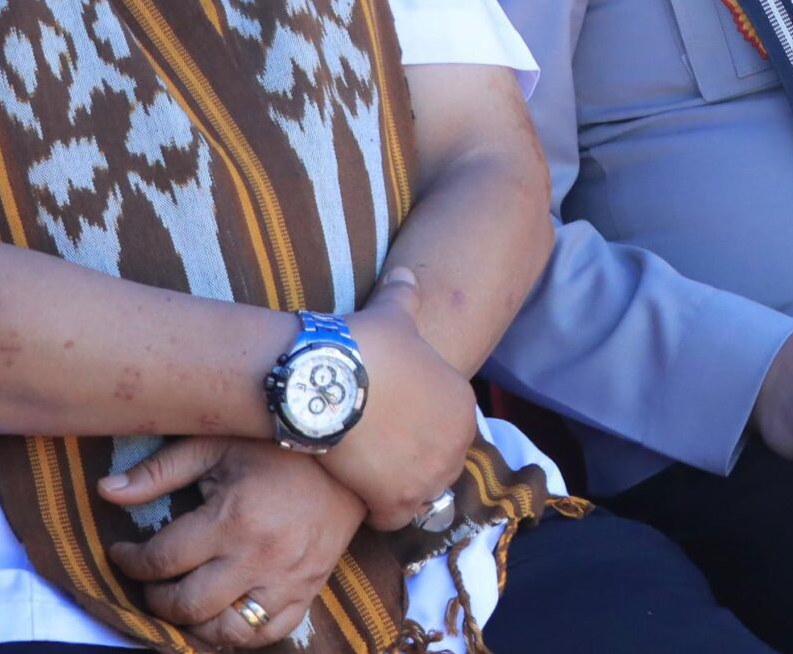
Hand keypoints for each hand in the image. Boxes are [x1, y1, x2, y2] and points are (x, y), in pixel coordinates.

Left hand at [102, 437, 362, 647]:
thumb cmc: (275, 444)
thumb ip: (159, 471)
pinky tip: (221, 613)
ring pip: (225, 630)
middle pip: (187, 604)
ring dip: (193, 623)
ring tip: (183, 599)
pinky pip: (267, 633)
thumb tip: (105, 491)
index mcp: (232, 519)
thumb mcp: (216, 444)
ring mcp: (287, 578)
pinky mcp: (309, 588)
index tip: (123, 552)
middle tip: (152, 579)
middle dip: (156, 598)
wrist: (350, 450)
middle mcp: (259, 557)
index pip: (162, 560)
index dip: (130, 561)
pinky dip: (237, 634)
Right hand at [317, 268, 478, 530]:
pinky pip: (396, 520)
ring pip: (422, 495)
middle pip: (439, 464)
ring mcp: (431, 475)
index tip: (394, 427)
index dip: (421, 430)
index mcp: (463, 403)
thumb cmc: (364, 346)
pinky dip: (380, 513)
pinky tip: (360, 496)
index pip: (449, 428)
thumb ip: (405, 296)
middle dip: (415, 463)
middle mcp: (458, 442)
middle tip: (379, 454)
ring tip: (369, 477)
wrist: (329, 381)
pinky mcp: (400, 502)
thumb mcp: (393, 314)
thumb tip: (405, 272)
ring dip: (400, 491)